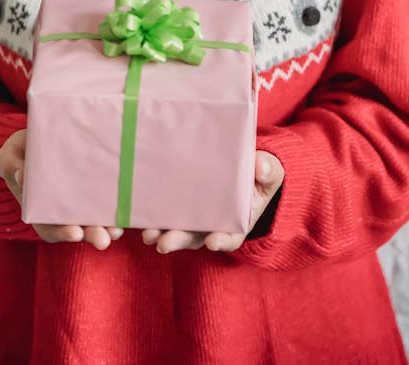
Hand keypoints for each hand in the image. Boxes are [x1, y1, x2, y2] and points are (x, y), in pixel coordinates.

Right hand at [0, 128, 123, 249]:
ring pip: (96, 220)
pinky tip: (127, 211)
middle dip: (91, 235)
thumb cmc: (23, 148)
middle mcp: (63, 210)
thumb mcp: (11, 154)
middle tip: (102, 239)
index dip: (61, 232)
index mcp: (40, 209)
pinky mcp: (99, 188)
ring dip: (108, 228)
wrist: (45, 133)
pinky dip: (118, 210)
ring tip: (117, 229)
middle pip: (78, 229)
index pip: (50, 228)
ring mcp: (83, 201)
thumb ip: (12, 164)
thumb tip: (21, 176)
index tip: (74, 232)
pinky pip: (109, 203)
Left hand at [141, 150, 283, 253]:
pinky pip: (167, 215)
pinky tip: (140, 216)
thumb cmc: (259, 175)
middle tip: (164, 244)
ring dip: (162, 234)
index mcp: (239, 221)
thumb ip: (267, 170)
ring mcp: (196, 218)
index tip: (212, 242)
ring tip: (147, 235)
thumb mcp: (269, 172)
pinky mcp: (181, 207)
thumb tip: (261, 166)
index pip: (231, 236)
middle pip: (196, 237)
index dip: (221, 240)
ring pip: (178, 230)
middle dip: (180, 240)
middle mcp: (214, 225)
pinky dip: (154, 218)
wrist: (246, 170)